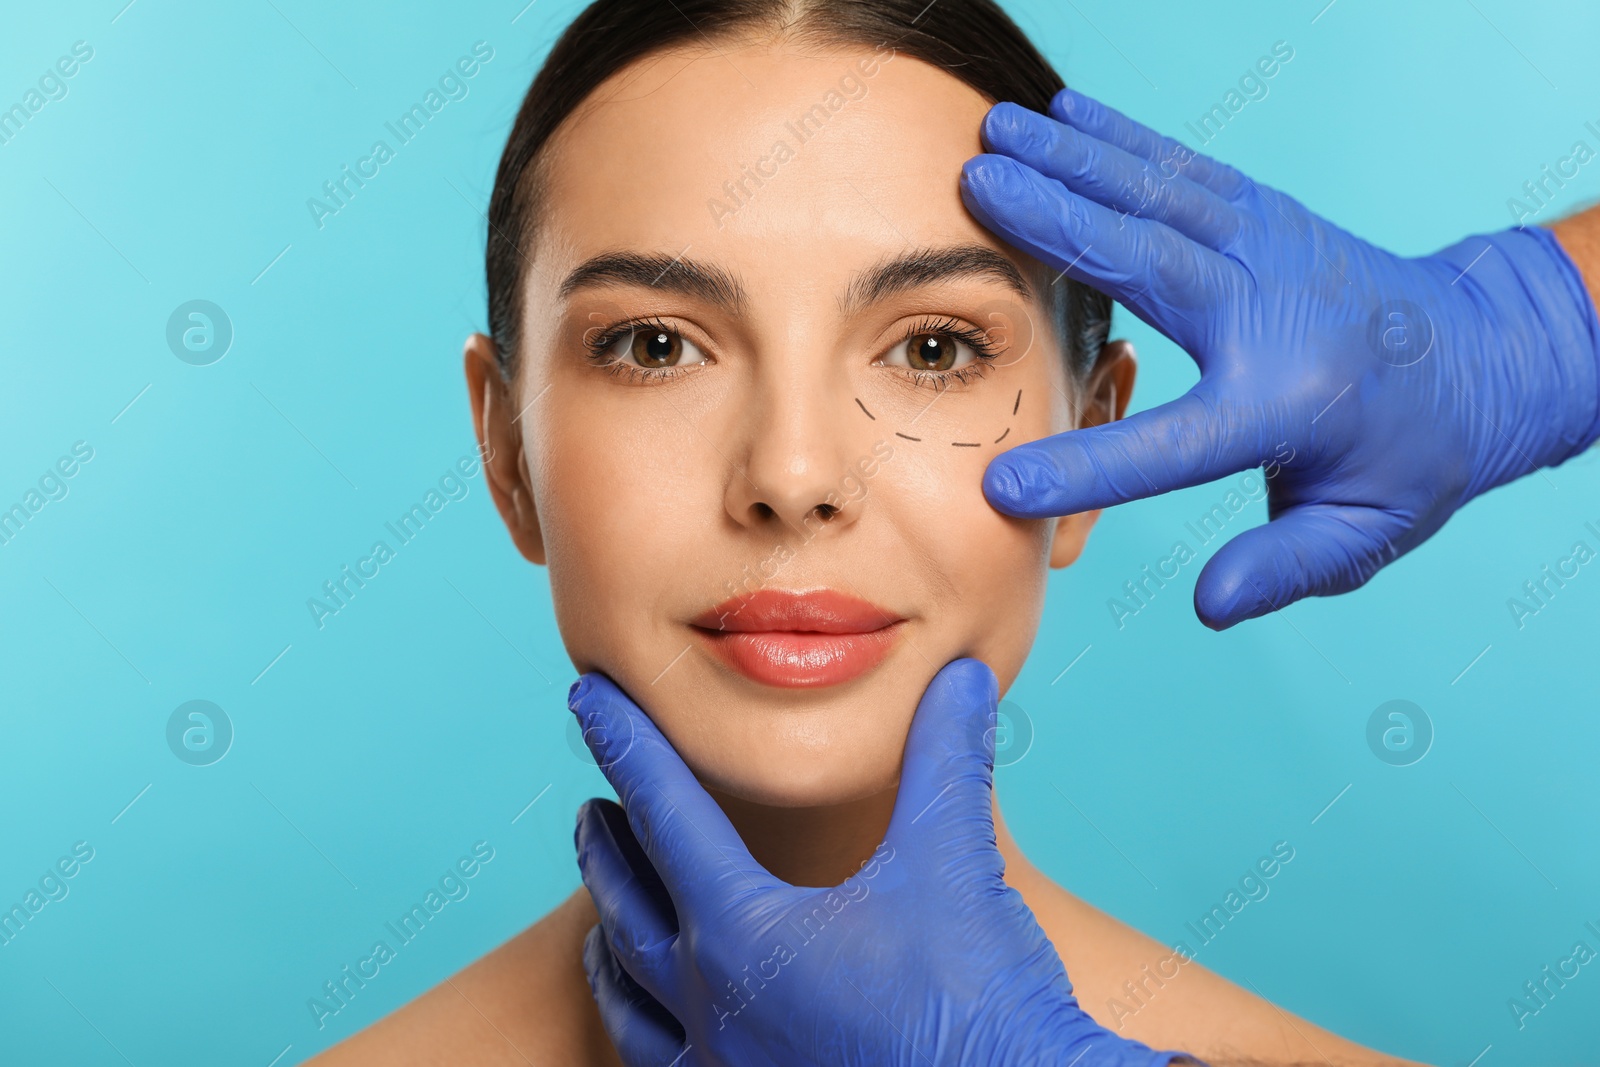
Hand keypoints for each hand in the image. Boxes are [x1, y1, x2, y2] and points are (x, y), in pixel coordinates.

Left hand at [569, 659, 1189, 1065]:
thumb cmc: (974, 1004)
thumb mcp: (955, 862)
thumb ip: (947, 760)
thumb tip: (963, 676)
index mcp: (742, 932)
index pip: (665, 811)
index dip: (628, 744)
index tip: (589, 699)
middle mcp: (711, 1004)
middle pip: (628, 904)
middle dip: (604, 848)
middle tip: (588, 809)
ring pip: (631, 998)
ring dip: (611, 940)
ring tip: (602, 918)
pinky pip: (663, 1065)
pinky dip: (644, 1025)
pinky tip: (663, 1019)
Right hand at [960, 89, 1599, 628]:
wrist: (1483, 357)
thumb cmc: (1411, 454)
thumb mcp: (1364, 534)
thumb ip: (1285, 568)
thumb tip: (1210, 606)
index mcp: (1289, 405)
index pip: (1176, 446)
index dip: (1091, 471)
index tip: (1004, 486)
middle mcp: (1274, 313)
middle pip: (1150, 264)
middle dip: (1057, 223)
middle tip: (974, 188)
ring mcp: (1271, 249)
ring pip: (1158, 196)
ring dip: (1072, 161)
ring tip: (996, 131)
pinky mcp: (1267, 215)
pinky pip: (1183, 170)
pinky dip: (1121, 138)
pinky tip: (1064, 114)